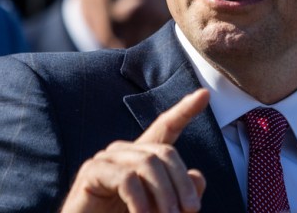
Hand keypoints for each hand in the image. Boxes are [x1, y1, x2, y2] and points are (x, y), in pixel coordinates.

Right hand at [60, 88, 209, 212]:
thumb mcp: (160, 207)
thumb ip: (180, 191)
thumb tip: (197, 176)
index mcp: (142, 156)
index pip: (166, 127)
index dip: (185, 110)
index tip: (204, 94)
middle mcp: (124, 150)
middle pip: (164, 152)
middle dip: (181, 183)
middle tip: (190, 211)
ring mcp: (107, 158)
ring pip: (148, 163)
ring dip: (164, 194)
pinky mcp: (92, 171)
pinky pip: (126, 179)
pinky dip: (140, 201)